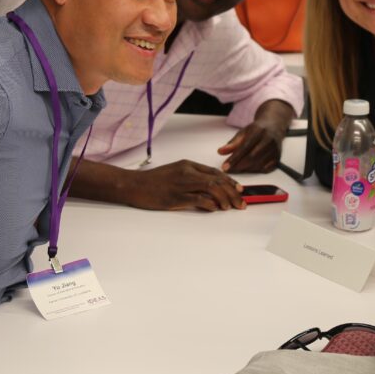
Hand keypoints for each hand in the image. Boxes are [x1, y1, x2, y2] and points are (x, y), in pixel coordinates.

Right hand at [128, 160, 245, 210]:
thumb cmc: (154, 181)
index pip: (215, 172)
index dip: (230, 182)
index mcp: (188, 165)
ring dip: (224, 198)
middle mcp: (187, 172)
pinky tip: (215, 208)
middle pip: (217, 180)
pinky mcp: (175, 197)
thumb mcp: (175, 172)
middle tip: (241, 203)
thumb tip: (211, 190)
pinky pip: (197, 199)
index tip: (240, 190)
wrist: (133, 185)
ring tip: (230, 207)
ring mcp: (181, 185)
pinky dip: (209, 204)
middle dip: (232, 192)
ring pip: (211, 188)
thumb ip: (192, 178)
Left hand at [218, 120, 284, 172]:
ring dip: (246, 169)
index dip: (234, 159)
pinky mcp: (278, 157)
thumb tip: (221, 151)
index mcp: (259, 131)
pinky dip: (256, 171)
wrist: (274, 126)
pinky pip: (266, 169)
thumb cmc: (257, 130)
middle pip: (252, 157)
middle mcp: (269, 139)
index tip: (225, 167)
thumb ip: (232, 143)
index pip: (244, 147)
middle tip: (230, 170)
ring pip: (259, 164)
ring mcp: (275, 149)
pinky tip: (249, 168)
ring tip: (238, 168)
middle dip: (239, 166)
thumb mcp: (243, 132)